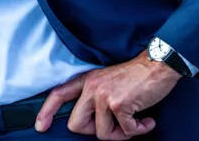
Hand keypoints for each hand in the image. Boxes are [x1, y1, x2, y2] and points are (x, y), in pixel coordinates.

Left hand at [35, 51, 180, 139]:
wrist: (158, 65)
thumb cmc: (136, 76)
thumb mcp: (108, 81)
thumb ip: (96, 97)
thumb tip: (93, 122)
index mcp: (87, 81)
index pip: (59, 94)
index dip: (47, 111)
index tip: (40, 126)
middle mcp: (92, 88)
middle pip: (75, 124)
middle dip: (93, 132)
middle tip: (112, 128)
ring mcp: (104, 96)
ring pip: (102, 133)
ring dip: (122, 133)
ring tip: (135, 122)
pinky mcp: (119, 104)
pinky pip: (126, 132)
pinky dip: (139, 130)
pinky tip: (147, 120)